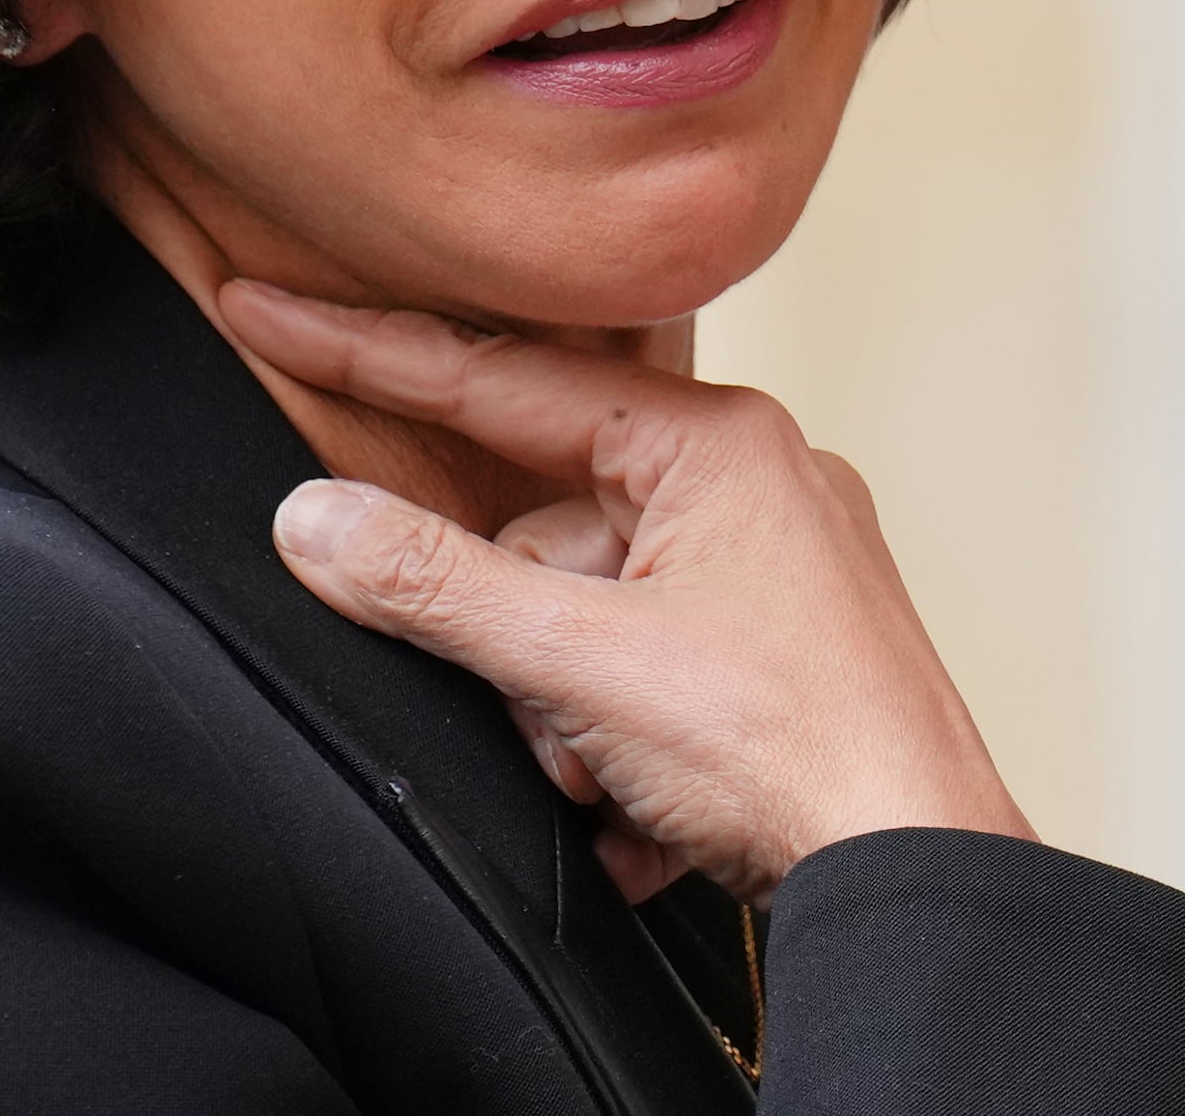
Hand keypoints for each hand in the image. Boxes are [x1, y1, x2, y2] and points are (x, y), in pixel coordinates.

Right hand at [226, 279, 1029, 905]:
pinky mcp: (782, 660)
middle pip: (542, 528)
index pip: (498, 377)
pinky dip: (623, 745)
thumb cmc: (797, 754)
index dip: (365, 350)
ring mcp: (775, 575)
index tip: (262, 302)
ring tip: (614, 786)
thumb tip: (313, 520)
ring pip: (586, 616)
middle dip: (515, 643)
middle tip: (544, 720)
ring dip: (568, 716)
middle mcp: (753, 485)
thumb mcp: (578, 665)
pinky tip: (648, 816)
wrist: (922, 882)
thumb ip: (432, 586)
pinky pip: (645, 671)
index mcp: (714, 443)